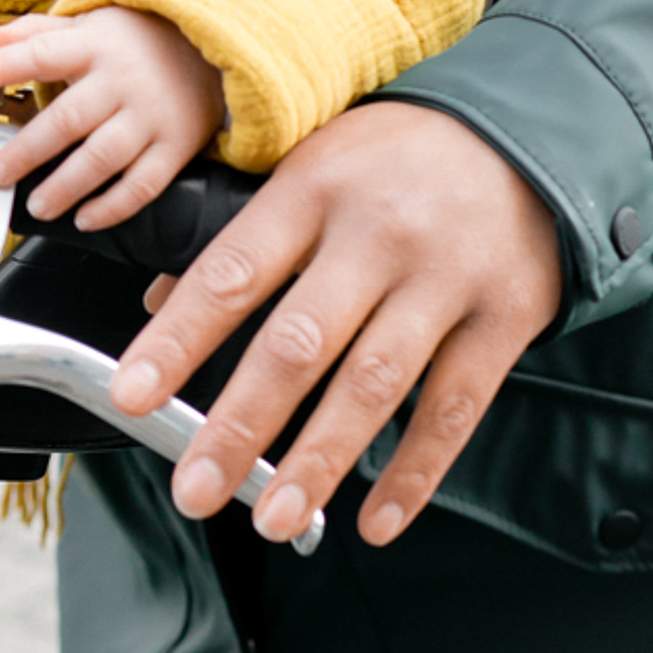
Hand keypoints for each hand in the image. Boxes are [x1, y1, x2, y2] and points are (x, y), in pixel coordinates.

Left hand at [0, 6, 224, 229]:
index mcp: (92, 46)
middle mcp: (120, 81)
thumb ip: (34, 33)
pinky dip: (114, 206)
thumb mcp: (85, 25)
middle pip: (69, 118)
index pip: (39, 53)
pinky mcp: (176, 145)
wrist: (208, 44)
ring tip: (39, 206)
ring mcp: (150, 115)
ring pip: (104, 157)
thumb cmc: (135, 39)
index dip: (1, 66)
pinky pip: (144, 183)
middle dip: (28, 150)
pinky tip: (86, 218)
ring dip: (67, 187)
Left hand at [108, 101, 561, 545]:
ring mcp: (442, 281)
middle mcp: (374, 237)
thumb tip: (161, 301)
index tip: (131, 395)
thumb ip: (240, 235)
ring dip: (318, 461)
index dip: (176, 340)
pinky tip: (374, 518)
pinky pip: (454, 410)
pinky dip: (413, 473)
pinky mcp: (503, 319)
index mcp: (310, 191)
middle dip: (239, 425)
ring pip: (372, 386)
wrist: (521, 134)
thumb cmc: (391, 156)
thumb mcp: (307, 166)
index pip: (230, 275)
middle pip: (297, 344)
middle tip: (195, 485)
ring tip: (273, 516)